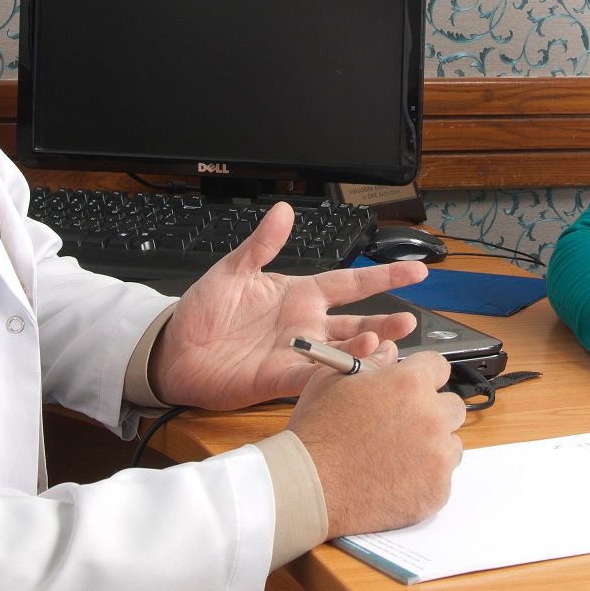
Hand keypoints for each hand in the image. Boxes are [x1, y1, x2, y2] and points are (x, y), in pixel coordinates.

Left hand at [150, 202, 427, 410]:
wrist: (174, 349)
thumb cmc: (202, 310)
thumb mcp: (232, 269)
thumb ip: (262, 244)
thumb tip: (284, 211)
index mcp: (299, 294)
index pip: (350, 283)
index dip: (383, 277)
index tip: (416, 270)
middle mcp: (305, 325)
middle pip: (357, 322)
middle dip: (386, 320)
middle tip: (410, 318)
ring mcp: (296, 354)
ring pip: (343, 353)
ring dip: (367, 350)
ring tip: (388, 343)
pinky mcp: (280, 379)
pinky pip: (315, 377)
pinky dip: (334, 374)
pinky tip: (353, 369)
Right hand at [289, 349, 466, 538]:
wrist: (309, 487)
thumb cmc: (317, 433)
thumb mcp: (333, 381)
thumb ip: (369, 361)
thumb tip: (388, 351)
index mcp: (409, 383)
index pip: (439, 367)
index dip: (423, 375)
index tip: (415, 387)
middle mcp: (431, 417)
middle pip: (452, 406)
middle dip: (431, 411)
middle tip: (403, 424)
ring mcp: (438, 456)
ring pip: (451, 443)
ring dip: (433, 445)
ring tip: (398, 453)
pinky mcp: (437, 490)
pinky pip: (443, 477)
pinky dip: (426, 477)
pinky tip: (396, 476)